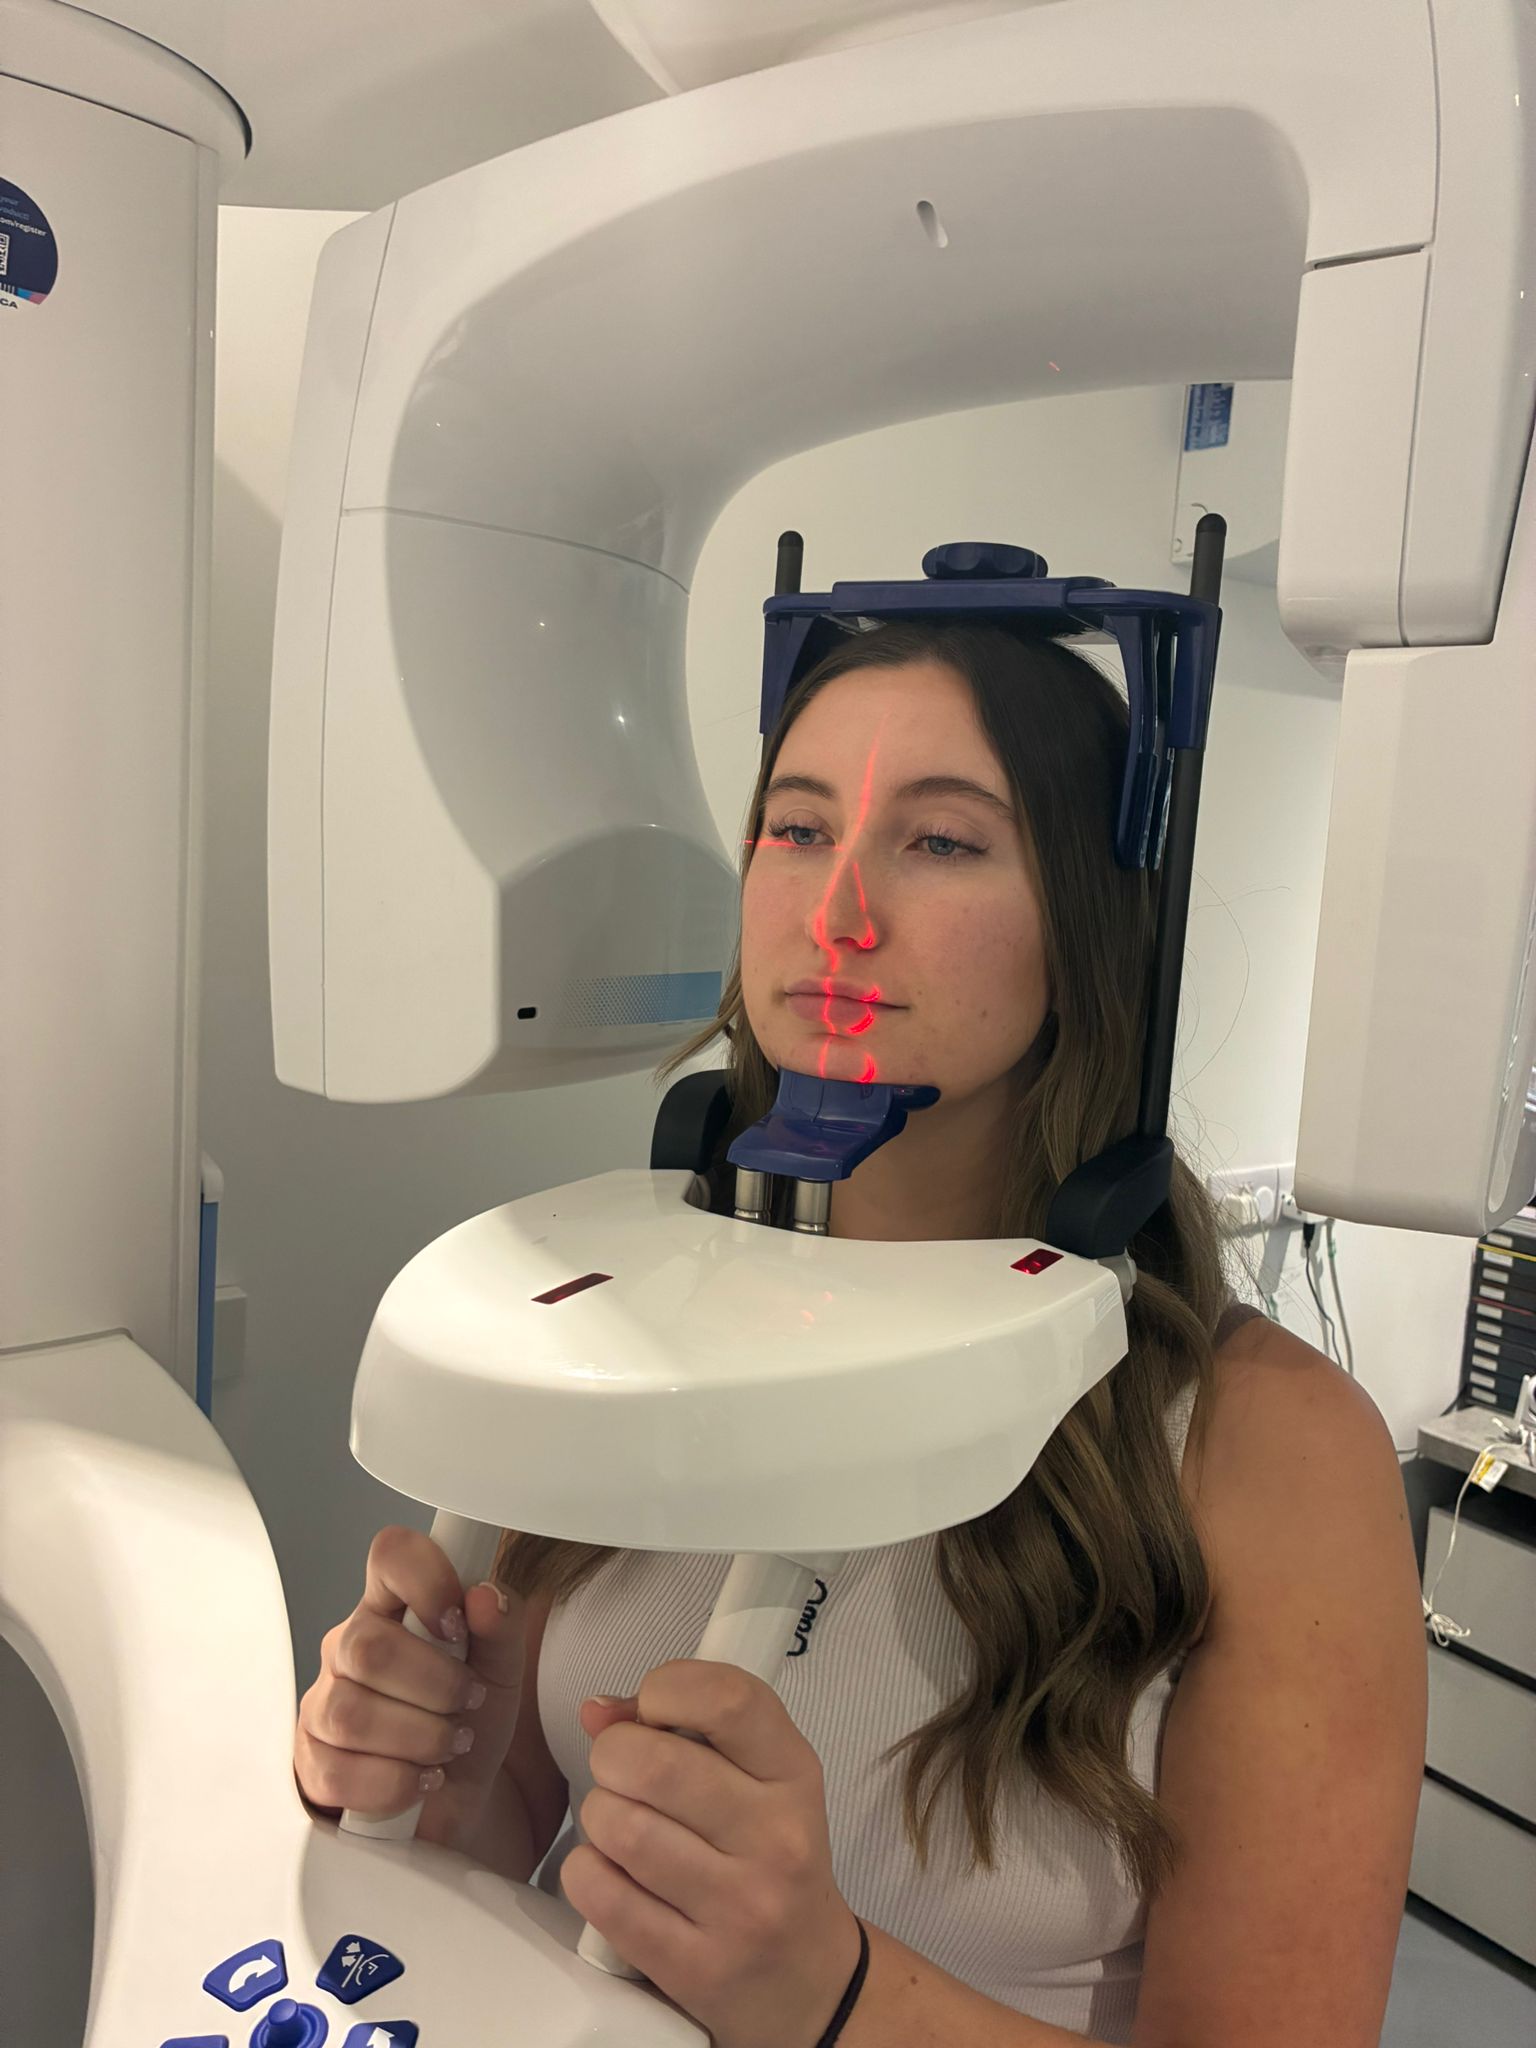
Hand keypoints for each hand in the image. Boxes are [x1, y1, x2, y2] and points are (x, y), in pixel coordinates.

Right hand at [293, 1525, 526, 1851]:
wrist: (456, 1799)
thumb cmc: (470, 1720)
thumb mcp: (502, 1673)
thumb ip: (503, 1628)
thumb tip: (485, 1596)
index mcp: (393, 1606)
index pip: (391, 1555)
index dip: (426, 1579)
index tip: (458, 1624)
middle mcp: (348, 1646)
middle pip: (368, 1646)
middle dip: (434, 1685)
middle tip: (466, 1703)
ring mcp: (322, 1703)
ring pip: (351, 1713)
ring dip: (419, 1737)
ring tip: (448, 1745)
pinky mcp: (309, 1763)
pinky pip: (338, 1773)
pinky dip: (393, 1783)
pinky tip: (419, 1779)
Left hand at [561, 1662, 861, 2047]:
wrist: (808, 1980)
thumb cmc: (771, 1859)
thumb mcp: (760, 1780)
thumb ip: (687, 1728)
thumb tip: (596, 1709)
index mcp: (794, 1774)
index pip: (727, 1699)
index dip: (667, 1689)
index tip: (653, 1710)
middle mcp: (776, 1838)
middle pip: (653, 1764)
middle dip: (613, 1756)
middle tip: (621, 1772)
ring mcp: (738, 1909)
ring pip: (621, 1828)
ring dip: (600, 1816)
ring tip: (620, 1825)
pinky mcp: (696, 1968)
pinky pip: (602, 1896)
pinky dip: (588, 1872)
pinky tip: (610, 1872)